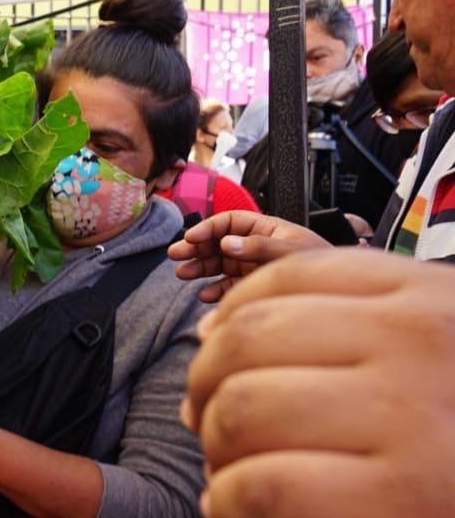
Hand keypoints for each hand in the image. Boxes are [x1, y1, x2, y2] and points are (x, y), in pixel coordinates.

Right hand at [167, 210, 328, 301]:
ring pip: (218, 264)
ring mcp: (253, 266)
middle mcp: (256, 246)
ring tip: (183, 274)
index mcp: (266, 228)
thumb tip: (228, 243)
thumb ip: (261, 247)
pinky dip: (215, 290)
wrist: (342, 291)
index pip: (229, 222)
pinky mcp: (254, 286)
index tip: (191, 237)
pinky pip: (228, 286)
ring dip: (199, 268)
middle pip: (218, 242)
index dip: (208, 227)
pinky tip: (205, 295)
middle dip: (195, 248)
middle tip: (176, 254)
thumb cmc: (324, 264)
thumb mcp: (293, 252)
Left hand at [184, 249, 454, 517]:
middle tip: (214, 427)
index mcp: (427, 299)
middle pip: (244, 343)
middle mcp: (418, 342)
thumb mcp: (442, 356)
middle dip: (207, 390)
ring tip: (238, 475)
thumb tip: (222, 333)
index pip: (283, 280)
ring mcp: (411, 420)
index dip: (229, 322)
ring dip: (218, 452)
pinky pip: (259, 491)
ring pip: (240, 412)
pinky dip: (232, 508)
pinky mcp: (399, 509)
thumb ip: (360, 331)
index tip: (219, 355)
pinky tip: (248, 515)